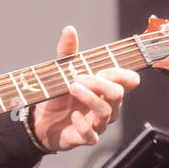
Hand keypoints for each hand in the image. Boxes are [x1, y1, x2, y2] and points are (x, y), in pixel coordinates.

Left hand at [32, 25, 139, 151]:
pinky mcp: (85, 138)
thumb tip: (69, 29)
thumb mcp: (61, 71)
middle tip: (78, 78)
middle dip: (100, 83)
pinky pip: (91, 135)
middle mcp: (107, 106)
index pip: (128, 81)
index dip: (119, 74)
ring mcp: (97, 123)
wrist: (40, 121)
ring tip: (73, 88)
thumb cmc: (58, 96)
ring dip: (90, 98)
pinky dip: (83, 125)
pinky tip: (73, 115)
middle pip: (118, 94)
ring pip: (106, 112)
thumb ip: (67, 51)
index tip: (100, 70)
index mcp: (106, 89)